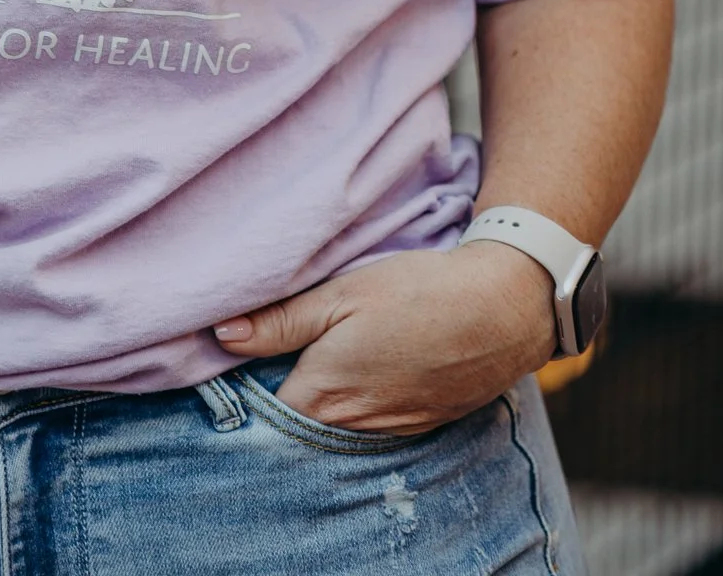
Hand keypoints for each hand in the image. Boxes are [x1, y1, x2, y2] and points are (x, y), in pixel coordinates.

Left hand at [212, 243, 559, 435]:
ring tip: (330, 352)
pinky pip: (376, 421)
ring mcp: (392, 428)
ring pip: (339, 422)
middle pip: (302, 419)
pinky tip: (372, 364)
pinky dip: (365, 399)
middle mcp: (354, 426)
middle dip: (287, 389)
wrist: (501, 309)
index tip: (244, 353)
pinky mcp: (423, 422)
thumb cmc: (415, 293)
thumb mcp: (340, 295)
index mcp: (324, 395)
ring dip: (328, 397)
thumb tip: (222, 335)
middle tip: (282, 347)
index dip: (249, 382)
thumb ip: (280, 321)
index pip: (265, 409)